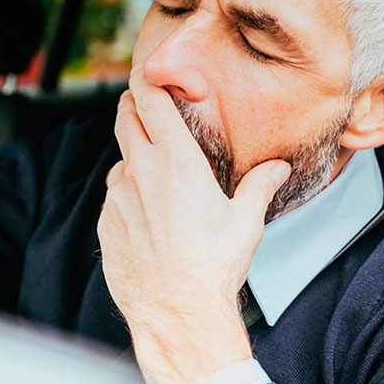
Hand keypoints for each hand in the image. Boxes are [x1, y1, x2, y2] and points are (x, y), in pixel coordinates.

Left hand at [97, 66, 290, 383]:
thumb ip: (259, 186)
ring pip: (119, 162)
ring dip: (133, 159)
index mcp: (176, 159)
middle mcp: (141, 171)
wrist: (178, 311)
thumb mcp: (246, 220)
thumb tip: (277, 168)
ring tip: (155, 174)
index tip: (148, 72)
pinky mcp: (106, 225)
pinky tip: (147, 216)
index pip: (150, 99)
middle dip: (133, 107)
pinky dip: (127, 197)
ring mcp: (118, 199)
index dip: (146, 79)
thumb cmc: (214, 264)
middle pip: (125, 119)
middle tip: (145, 106)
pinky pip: (113, 200)